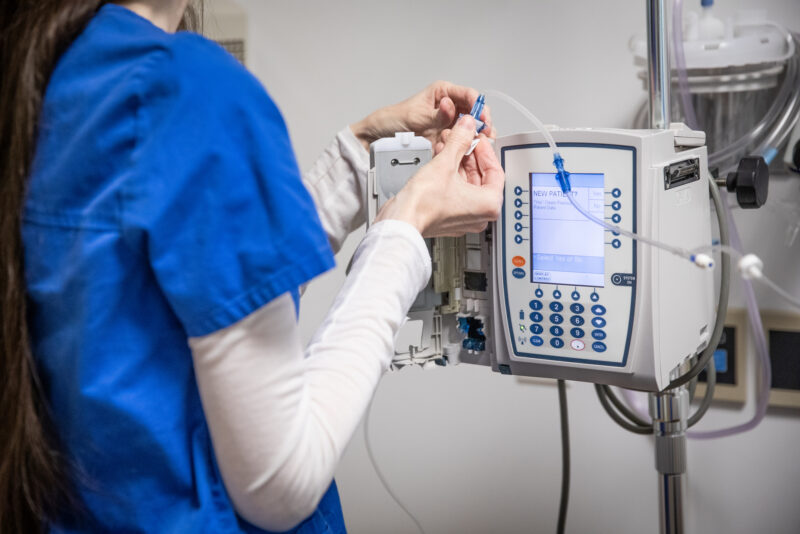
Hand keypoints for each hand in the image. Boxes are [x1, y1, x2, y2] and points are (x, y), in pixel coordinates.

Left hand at [350, 81, 494, 150]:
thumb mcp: (416, 116)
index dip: (479, 107)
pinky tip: (465, 151)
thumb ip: (437, 114)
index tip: (482, 119)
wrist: (379, 138)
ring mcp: (448, 124)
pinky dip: (465, 146)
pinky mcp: (445, 139)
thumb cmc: (393, 120)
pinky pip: (461, 142)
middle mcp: (449, 107)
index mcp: (443, 93)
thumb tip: (451, 106)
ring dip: (476, 137)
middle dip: (482, 124)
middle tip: (485, 135)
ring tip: (478, 145)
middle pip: (474, 113)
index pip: (469, 95)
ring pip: (471, 128)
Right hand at [375, 116, 504, 236]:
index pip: (495, 170)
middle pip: (481, 176)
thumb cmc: (423, 204)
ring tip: (448, 144)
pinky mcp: (449, 217)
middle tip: (462, 137)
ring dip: (457, 161)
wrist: (401, 221)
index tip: (477, 138)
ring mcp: (464, 217)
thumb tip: (467, 127)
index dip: (485, 149)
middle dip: (468, 154)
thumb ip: (460, 141)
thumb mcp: (445, 163)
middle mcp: (480, 215)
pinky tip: (441, 158)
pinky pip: (456, 191)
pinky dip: (450, 175)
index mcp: (489, 205)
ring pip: (467, 183)